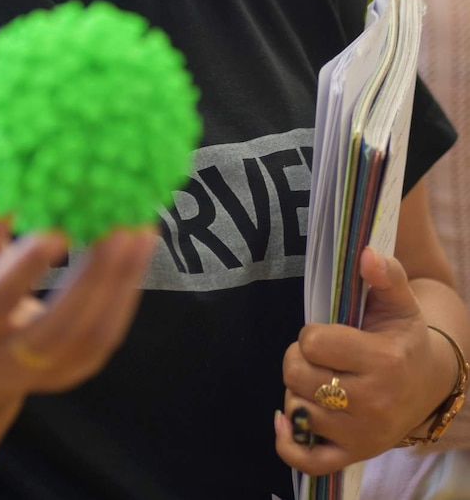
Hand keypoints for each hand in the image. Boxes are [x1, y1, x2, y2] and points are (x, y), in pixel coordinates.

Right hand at [0, 197, 155, 404]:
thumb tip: (16, 166)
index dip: (26, 267)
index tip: (57, 230)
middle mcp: (5, 363)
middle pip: (57, 327)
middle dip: (93, 277)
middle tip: (118, 227)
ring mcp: (47, 375)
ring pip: (93, 334)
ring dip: (121, 280)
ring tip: (139, 230)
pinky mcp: (78, 370)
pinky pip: (108, 331)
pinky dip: (128, 288)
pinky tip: (140, 247)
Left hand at [276, 247, 435, 473]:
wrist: (428, 383)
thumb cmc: (403, 336)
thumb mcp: (400, 300)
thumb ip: (386, 273)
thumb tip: (366, 254)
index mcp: (384, 360)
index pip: (313, 343)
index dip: (310, 334)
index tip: (326, 334)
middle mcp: (374, 402)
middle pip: (297, 375)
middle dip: (298, 359)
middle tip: (318, 357)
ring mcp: (363, 435)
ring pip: (297, 409)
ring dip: (297, 391)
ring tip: (317, 380)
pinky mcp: (354, 456)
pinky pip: (307, 459)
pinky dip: (288, 441)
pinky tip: (285, 419)